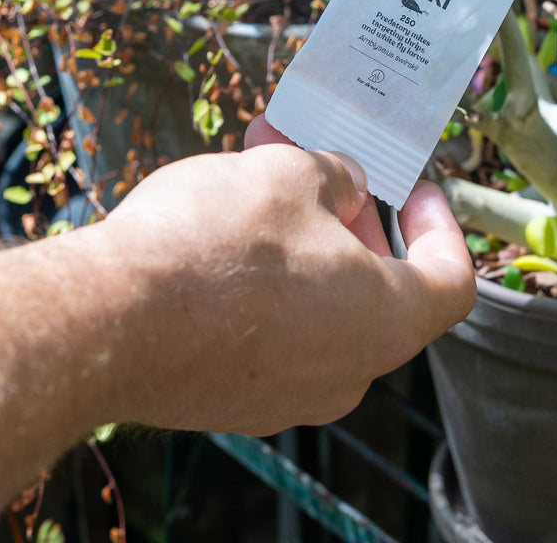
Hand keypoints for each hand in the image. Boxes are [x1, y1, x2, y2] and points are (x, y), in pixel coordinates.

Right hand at [95, 117, 474, 434]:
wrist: (108, 321)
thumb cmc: (216, 243)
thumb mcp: (290, 175)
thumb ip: (335, 177)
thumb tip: (345, 186)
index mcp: (383, 321)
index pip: (449, 280)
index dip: (440, 225)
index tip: (415, 187)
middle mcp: (346, 371)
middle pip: (374, 284)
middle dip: (347, 211)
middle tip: (318, 158)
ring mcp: (287, 393)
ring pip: (316, 300)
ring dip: (299, 233)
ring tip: (258, 170)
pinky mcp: (232, 397)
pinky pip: (269, 328)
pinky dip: (263, 275)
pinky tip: (221, 225)